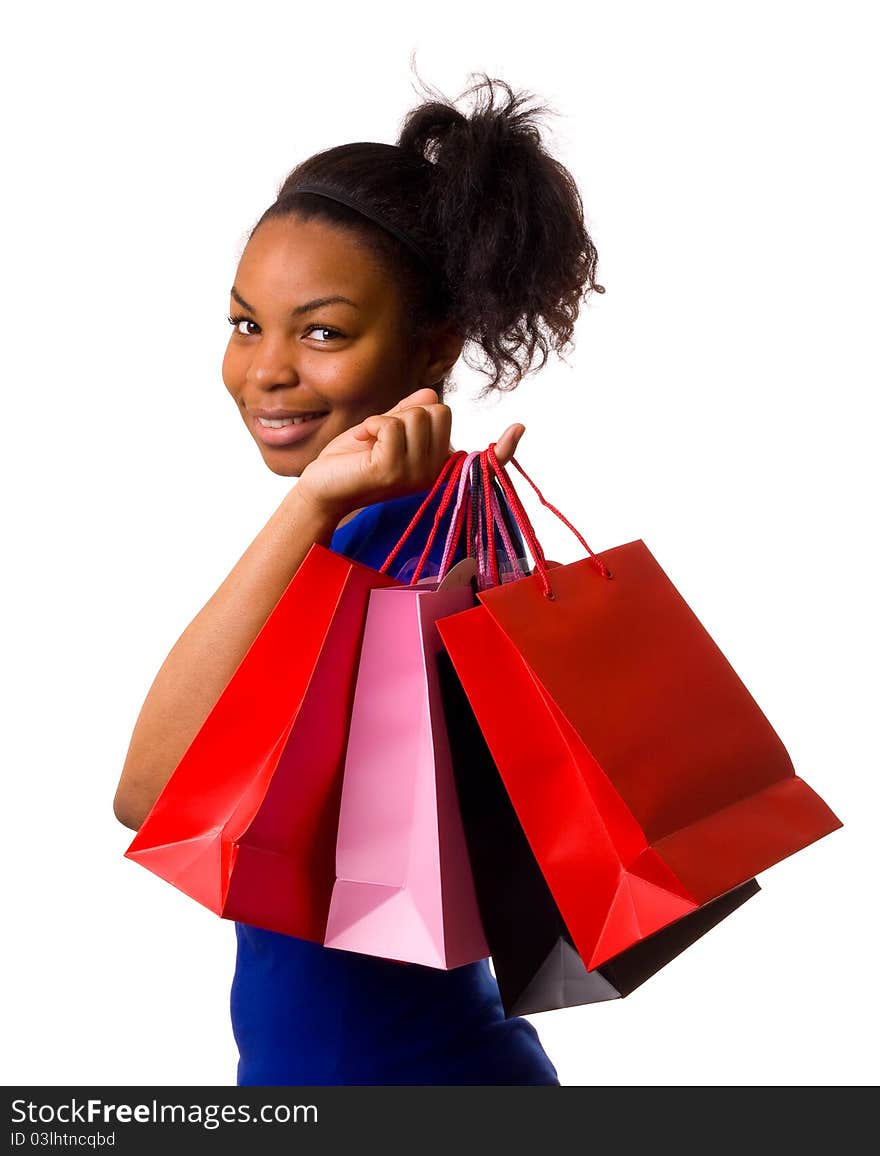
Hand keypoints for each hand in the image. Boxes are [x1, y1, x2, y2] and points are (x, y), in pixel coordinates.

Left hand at [296, 387, 525, 521]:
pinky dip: (372, 424)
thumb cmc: (352, 461)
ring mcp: (416, 474)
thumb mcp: (386, 431)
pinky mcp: (393, 470)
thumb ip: (409, 412)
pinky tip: (362, 442)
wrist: (324, 486)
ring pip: (416, 415)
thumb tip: (430, 394)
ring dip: (386, 420)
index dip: (504, 448)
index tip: (519, 428)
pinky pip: (392, 424)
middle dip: (407, 412)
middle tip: (383, 437)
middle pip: (440, 411)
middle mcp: (434, 473)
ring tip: (370, 442)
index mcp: (438, 464)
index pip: (475, 460)